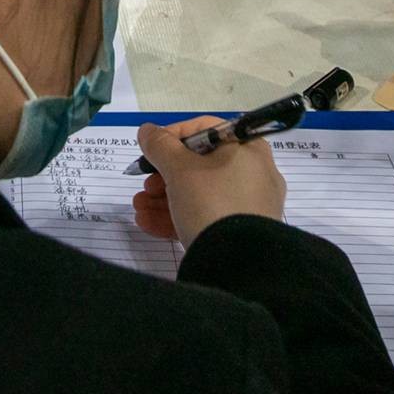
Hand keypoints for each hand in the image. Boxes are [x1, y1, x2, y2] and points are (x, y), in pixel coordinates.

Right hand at [132, 116, 286, 248]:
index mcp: (248, 148)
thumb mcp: (179, 169)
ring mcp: (250, 205)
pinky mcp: (241, 232)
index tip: (149, 150)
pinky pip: (207, 216)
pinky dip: (178, 216)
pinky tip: (148, 222)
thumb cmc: (211, 201)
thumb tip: (147, 130)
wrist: (238, 264)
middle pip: (200, 165)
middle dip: (163, 175)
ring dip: (164, 198)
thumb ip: (160, 146)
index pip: (205, 130)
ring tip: (139, 207)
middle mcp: (254, 173)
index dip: (172, 137)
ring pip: (200, 193)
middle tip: (145, 185)